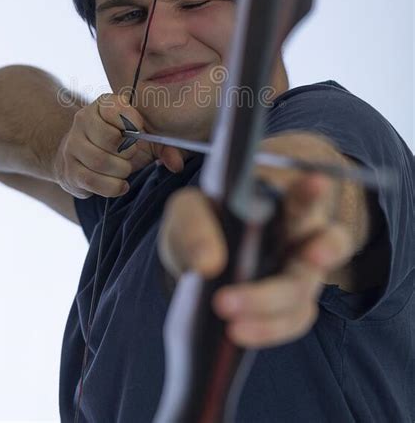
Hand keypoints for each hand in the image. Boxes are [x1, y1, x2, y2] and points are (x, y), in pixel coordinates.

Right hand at [53, 93, 183, 198]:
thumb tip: (176, 164)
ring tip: (125, 169)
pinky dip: (112, 187)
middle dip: (128, 153)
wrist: (85, 156)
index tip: (139, 133)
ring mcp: (73, 145)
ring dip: (121, 171)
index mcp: (104, 104)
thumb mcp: (146, 138)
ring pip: (100, 161)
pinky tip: (120, 184)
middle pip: (110, 139)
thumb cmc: (122, 143)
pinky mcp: (69, 169)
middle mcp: (83, 119)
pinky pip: (92, 181)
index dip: (133, 124)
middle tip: (131, 155)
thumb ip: (165, 147)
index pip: (117, 110)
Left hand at [158, 132, 356, 347]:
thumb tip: (207, 264)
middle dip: (319, 252)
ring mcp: (300, 273)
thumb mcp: (187, 211)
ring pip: (305, 290)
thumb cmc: (202, 221)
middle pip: (326, 242)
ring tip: (229, 310)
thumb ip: (194, 228)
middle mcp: (300, 236)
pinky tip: (236, 331)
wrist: (195, 256)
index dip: (314, 190)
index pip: (305, 193)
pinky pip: (292, 321)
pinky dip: (266, 329)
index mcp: (280, 201)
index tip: (317, 182)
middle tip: (307, 257)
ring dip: (270, 303)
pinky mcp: (291, 307)